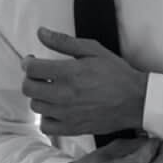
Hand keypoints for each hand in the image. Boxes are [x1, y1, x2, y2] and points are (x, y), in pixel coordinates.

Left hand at [22, 27, 148, 136]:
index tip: (32, 61)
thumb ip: (63, 41)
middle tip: (39, 75)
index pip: (32, 69)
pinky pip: (45, 127)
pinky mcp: (72, 128)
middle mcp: (64, 95)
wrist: (136, 100)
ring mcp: (67, 114)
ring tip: (50, 91)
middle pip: (28, 88)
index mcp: (69, 73)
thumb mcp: (93, 50)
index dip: (27, 63)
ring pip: (35, 107)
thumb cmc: (116, 73)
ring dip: (38, 97)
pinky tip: (54, 109)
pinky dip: (45, 118)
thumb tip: (40, 33)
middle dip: (30, 79)